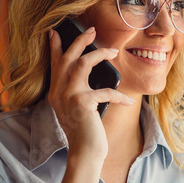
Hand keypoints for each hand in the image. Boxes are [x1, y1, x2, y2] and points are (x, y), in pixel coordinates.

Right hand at [46, 27, 131, 164]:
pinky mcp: (82, 103)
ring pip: (83, 64)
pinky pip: (104, 91)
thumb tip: (87, 72)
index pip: (54, 64)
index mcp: (55, 92)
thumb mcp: (76, 108)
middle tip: (92, 30)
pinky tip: (129, 100)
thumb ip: (77, 91)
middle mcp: (58, 91)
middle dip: (80, 41)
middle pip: (67, 57)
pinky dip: (119, 95)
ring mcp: (69, 96)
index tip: (55, 32)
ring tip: (113, 52)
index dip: (55, 47)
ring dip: (100, 55)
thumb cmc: (85, 131)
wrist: (84, 152)